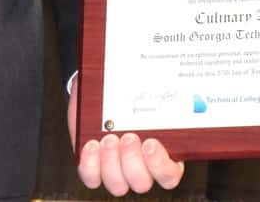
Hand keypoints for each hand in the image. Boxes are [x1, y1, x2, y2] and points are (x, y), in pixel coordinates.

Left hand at [66, 74, 184, 194]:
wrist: (100, 86)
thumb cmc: (126, 89)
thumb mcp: (143, 88)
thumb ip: (153, 89)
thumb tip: (165, 75)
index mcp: (161, 151)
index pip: (169, 174)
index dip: (161, 166)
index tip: (150, 142)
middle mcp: (140, 165)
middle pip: (141, 183)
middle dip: (132, 161)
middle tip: (128, 137)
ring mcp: (116, 168)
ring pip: (118, 185)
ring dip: (111, 163)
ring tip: (108, 138)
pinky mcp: (94, 166)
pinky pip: (92, 178)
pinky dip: (90, 164)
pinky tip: (91, 145)